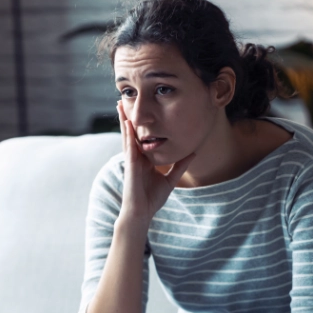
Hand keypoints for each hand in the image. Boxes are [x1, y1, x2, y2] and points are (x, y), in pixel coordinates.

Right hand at [116, 100, 195, 224]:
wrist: (142, 213)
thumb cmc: (152, 199)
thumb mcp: (170, 180)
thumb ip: (180, 166)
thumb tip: (192, 153)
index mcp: (142, 160)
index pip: (139, 137)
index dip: (138, 123)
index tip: (139, 109)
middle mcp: (135, 158)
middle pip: (130, 133)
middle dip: (126, 116)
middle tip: (123, 99)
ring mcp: (131, 161)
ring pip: (126, 136)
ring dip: (124, 119)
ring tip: (120, 104)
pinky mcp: (130, 166)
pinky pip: (129, 147)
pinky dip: (128, 135)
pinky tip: (128, 123)